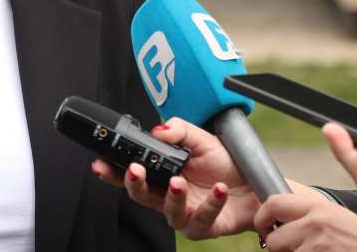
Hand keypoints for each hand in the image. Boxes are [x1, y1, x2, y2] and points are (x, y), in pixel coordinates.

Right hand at [92, 117, 260, 238]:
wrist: (255, 184)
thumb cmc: (226, 164)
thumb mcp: (202, 138)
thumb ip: (179, 130)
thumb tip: (158, 131)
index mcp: (162, 174)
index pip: (131, 174)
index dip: (112, 171)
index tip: (100, 163)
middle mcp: (168, 195)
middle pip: (141, 196)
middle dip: (134, 184)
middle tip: (136, 171)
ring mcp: (185, 213)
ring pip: (169, 211)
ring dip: (173, 196)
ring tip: (179, 181)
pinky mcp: (204, 227)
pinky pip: (202, 218)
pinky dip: (211, 204)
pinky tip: (219, 189)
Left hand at [255, 192, 356, 251]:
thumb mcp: (333, 215)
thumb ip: (305, 212)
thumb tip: (271, 214)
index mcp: (317, 206)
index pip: (273, 203)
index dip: (261, 217)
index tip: (264, 226)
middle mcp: (316, 223)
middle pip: (274, 238)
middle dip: (277, 247)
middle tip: (288, 248)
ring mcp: (319, 245)